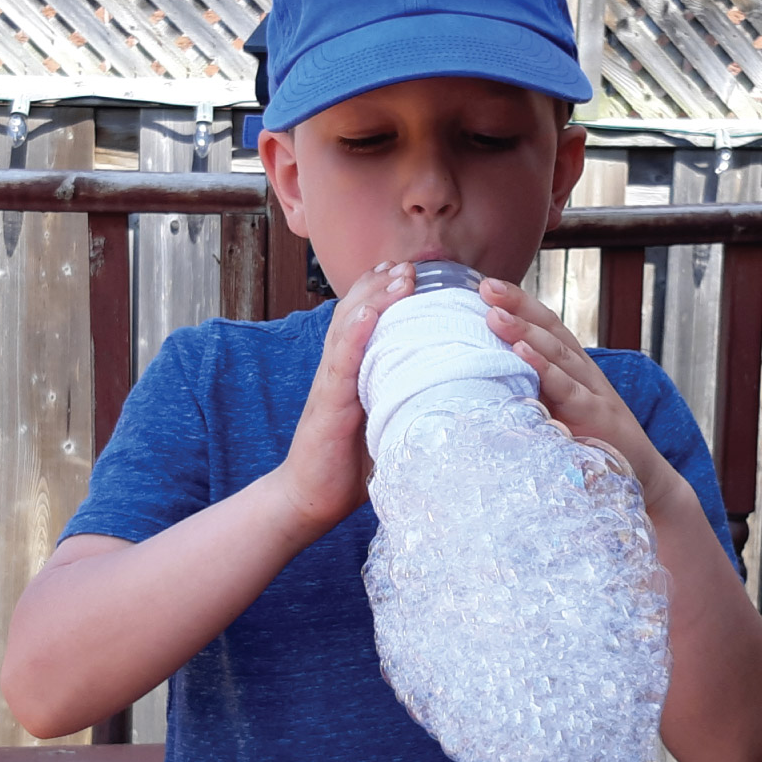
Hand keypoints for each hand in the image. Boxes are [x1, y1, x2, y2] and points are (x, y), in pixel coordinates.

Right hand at [276, 261, 414, 536]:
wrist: (311, 497)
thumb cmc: (351, 464)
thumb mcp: (384, 424)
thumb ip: (404, 402)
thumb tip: (450, 394)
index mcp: (354, 371)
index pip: (368, 320)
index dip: (386, 293)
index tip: (413, 271)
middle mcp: (340, 369)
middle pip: (358, 312)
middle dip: (383, 284)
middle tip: (412, 263)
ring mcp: (332, 383)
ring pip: (350, 327)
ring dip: (375, 298)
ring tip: (399, 275)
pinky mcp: (328, 403)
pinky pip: (341, 362)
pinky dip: (356, 335)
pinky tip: (369, 316)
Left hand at [479, 277, 678, 510]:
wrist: (640, 473)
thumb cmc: (590, 439)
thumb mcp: (558, 407)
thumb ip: (532, 388)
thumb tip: (483, 376)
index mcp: (574, 365)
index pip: (546, 324)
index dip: (520, 303)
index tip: (486, 285)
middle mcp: (584, 370)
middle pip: (550, 329)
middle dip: (518, 306)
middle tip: (487, 288)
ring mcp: (592, 391)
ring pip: (557, 353)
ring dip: (525, 332)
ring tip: (496, 315)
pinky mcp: (596, 416)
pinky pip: (567, 389)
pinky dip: (545, 370)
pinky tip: (523, 354)